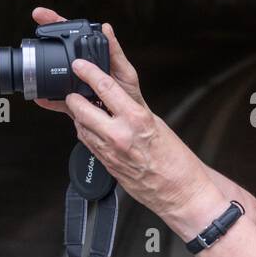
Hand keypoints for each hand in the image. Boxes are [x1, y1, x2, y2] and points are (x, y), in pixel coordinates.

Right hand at [29, 7, 148, 112]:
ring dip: (42, 69)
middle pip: (59, 49)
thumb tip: (106, 28)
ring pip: (55, 74)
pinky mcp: (74, 103)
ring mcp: (76, 85)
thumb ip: (115, 52)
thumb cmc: (131, 97)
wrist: (129, 124)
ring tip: (31, 65)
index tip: (42, 15)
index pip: (73, 34)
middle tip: (34, 29)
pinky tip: (41, 97)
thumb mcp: (125, 73)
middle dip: (44, 38)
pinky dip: (49, 99)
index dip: (58, 23)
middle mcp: (82, 69)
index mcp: (94, 58)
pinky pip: (58, 99)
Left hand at [63, 57, 221, 226]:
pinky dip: (85, 130)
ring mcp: (109, 151)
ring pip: (79, 125)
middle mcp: (119, 135)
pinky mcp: (105, 164)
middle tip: (76, 89)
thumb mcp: (155, 123)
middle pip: (81, 107)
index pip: (104, 87)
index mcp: (136, 119)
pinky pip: (86, 142)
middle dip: (75, 97)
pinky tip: (91, 127)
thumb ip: (131, 106)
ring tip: (84, 107)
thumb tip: (113, 92)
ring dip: (78, 114)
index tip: (79, 64)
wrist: (180, 191)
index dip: (87, 72)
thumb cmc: (175, 159)